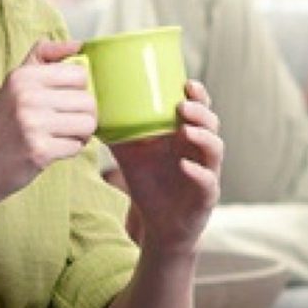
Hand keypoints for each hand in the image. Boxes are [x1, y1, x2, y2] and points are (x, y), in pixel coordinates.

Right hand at [0, 40, 96, 201]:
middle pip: (88, 101)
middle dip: (83, 116)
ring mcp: (33, 124)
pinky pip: (77, 147)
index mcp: (24, 76)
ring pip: (88, 124)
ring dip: (80, 134)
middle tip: (64, 123)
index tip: (65, 101)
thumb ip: (45, 57)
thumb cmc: (2, 124)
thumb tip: (79, 45)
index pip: (80, 74)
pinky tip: (52, 150)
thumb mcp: (15, 82)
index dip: (79, 90)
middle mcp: (27, 96)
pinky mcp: (39, 151)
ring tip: (60, 135)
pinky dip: (70, 151)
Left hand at [109, 80, 221, 253]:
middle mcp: (199, 150)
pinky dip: (198, 172)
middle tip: (182, 105)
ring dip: (203, 136)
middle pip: (211, 123)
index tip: (187, 83)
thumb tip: (92, 110)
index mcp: (185, 135)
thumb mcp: (130, 155)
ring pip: (215, 148)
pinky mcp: (206, 195)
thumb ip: (117, 133)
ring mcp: (206, 171)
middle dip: (200, 111)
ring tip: (185, 129)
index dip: (198, 95)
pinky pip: (208, 181)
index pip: (198, 108)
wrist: (157, 224)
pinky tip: (185, 166)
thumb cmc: (149, 183)